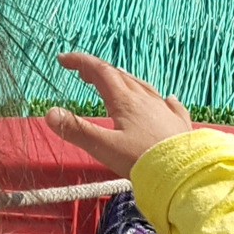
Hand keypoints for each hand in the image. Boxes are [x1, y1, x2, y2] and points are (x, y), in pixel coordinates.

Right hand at [46, 52, 192, 174]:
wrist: (183, 174)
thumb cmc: (143, 161)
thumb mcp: (104, 147)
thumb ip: (77, 130)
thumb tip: (50, 113)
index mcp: (125, 101)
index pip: (100, 72)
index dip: (81, 62)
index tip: (63, 59)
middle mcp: (146, 100)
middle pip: (120, 77)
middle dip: (99, 71)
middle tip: (83, 73)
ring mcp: (165, 111)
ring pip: (143, 88)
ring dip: (126, 81)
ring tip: (117, 79)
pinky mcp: (179, 125)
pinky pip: (171, 105)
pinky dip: (163, 99)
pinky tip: (168, 99)